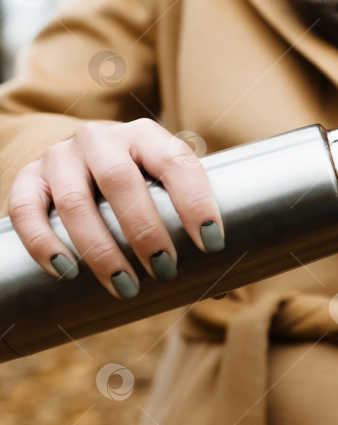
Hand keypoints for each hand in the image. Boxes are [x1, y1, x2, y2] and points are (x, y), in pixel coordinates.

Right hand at [8, 118, 222, 298]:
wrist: (84, 165)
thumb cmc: (141, 190)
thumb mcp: (166, 192)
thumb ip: (191, 229)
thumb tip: (222, 287)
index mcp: (147, 137)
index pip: (176, 162)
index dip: (196, 202)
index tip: (212, 243)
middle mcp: (102, 139)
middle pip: (121, 182)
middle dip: (146, 232)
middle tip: (165, 270)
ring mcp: (62, 156)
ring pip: (75, 202)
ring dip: (101, 250)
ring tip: (125, 286)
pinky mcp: (29, 177)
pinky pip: (27, 210)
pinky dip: (44, 244)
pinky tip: (65, 271)